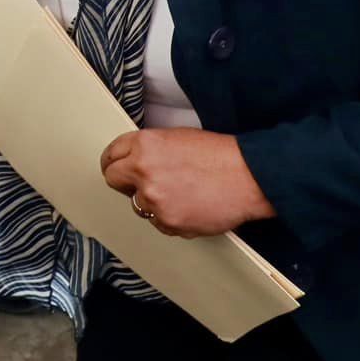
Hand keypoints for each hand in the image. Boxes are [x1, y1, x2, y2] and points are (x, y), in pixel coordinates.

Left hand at [99, 128, 275, 238]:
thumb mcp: (178, 138)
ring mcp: (153, 199)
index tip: (114, 167)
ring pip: (138, 204)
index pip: (111, 155)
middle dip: (124, 182)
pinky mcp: (167, 221)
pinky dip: (169, 218)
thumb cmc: (221, 156)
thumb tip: (134, 160)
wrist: (248, 177)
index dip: (113, 162)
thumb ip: (150, 149)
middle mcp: (143, 171)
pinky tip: (190, 206)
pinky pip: (158, 222)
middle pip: (113, 179)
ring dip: (151, 201)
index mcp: (145, 145)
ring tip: (180, 193)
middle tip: (140, 183)